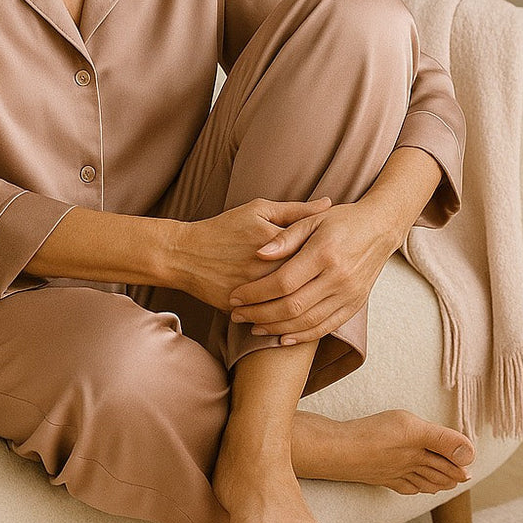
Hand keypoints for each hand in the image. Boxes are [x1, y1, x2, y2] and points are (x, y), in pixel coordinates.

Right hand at [169, 197, 331, 311]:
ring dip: (305, 306)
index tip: (337, 257)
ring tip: (317, 301)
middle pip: (305, 280)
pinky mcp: (239, 308)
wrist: (185, 254)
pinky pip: (267, 317)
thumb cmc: (225, 227)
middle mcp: (264, 267)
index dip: (327, 257)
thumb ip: (297, 210)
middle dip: (320, 283)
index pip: (312, 252)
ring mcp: (251, 290)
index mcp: (274, 240)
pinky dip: (282, 319)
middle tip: (332, 283)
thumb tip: (329, 203)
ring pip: (289, 304)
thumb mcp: (259, 210)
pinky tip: (297, 318)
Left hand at [227, 200, 402, 344]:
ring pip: (307, 322)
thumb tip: (259, 254)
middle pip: (292, 306)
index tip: (236, 295)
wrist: (381, 228)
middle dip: (260, 314)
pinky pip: (326, 327)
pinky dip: (303, 336)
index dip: (256, 292)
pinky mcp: (355, 304)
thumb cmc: (342, 220)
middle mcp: (339, 277)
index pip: (283, 282)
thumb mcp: (313, 220)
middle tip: (237, 315)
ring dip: (276, 328)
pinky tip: (282, 337)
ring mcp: (349, 294)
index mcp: (325, 253)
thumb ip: (285, 237)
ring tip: (253, 326)